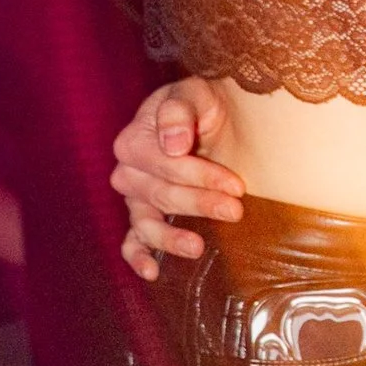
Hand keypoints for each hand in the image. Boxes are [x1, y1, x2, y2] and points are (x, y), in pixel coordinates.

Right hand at [112, 78, 244, 281]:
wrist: (215, 118)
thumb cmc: (203, 104)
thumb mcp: (194, 94)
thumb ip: (179, 111)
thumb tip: (172, 143)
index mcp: (134, 140)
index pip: (164, 165)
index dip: (200, 176)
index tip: (237, 185)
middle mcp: (129, 172)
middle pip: (161, 194)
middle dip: (200, 203)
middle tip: (235, 210)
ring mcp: (136, 198)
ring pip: (147, 222)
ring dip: (172, 237)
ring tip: (197, 246)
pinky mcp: (145, 218)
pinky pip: (132, 241)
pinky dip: (138, 257)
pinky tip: (152, 272)